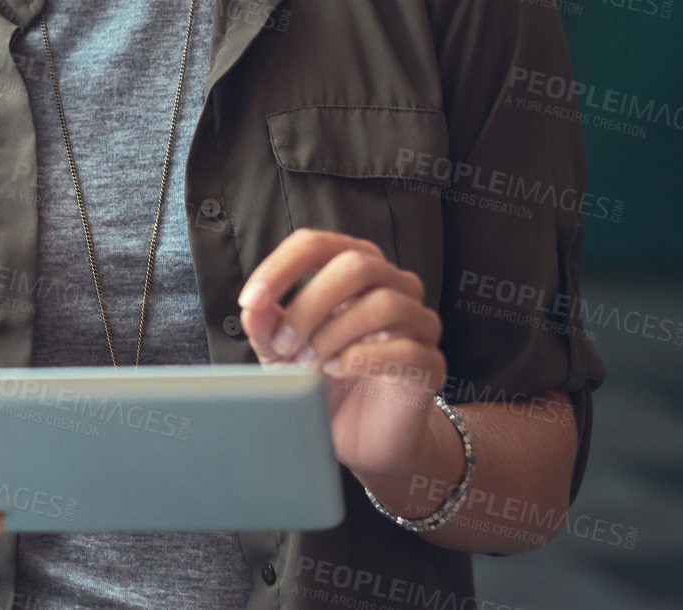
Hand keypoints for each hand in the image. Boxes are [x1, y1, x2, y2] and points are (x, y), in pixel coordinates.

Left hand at [237, 229, 446, 479]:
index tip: (251, 300)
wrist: (360, 437)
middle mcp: (393, 284)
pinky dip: (361, 358)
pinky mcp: (432, 364)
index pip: (317, 244)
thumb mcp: (281, 351)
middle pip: (356, 265)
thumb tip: (253, 308)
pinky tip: (336, 371)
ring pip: (384, 303)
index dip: (280, 267)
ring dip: (334, 333)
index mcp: (353, 267)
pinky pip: (406, 349)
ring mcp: (419, 322)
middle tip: (283, 344)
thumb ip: (267, 326)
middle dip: (309, 304)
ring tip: (308, 363)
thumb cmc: (321, 379)